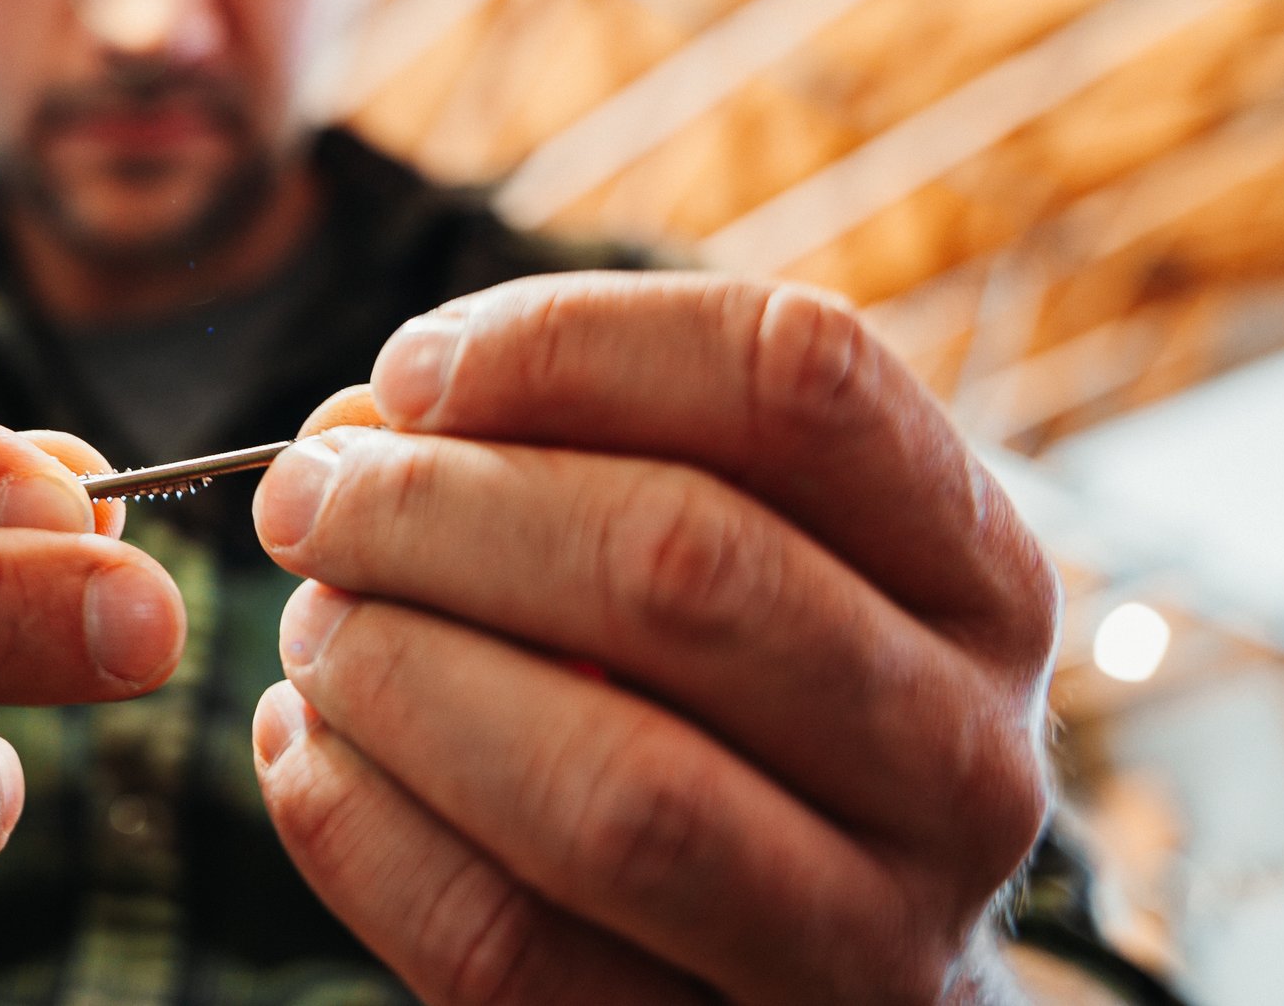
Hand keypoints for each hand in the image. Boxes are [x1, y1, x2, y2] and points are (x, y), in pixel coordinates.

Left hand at [248, 275, 1057, 1003]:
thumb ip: (572, 458)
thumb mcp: (735, 556)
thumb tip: (357, 428)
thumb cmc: (746, 710)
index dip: (570, 342)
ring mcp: (872, 940)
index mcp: (979, 574)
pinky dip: (361, 832)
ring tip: (315, 627)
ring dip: (405, 675)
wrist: (831, 986)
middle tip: (309, 499)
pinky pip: (507, 950)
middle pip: (683, 567)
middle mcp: (965, 757)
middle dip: (441, 510)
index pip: (797, 379)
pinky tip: (304, 751)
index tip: (406, 371)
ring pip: (614, 789)